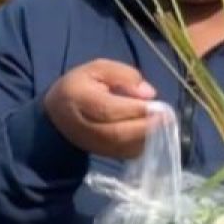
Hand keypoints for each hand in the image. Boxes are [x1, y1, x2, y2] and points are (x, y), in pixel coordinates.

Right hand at [43, 59, 160, 159]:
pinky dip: (141, 146)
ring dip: (146, 138)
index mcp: (78, 98)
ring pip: (121, 147)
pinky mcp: (100, 154)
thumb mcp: (97, 69)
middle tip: (167, 118)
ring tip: (163, 126)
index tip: (156, 105)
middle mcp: (83, 125)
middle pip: (116, 132)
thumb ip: (123, 75)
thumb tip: (148, 93)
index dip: (133, 109)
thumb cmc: (80, 86)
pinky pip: (124, 154)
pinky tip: (152, 135)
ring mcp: (91, 143)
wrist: (56, 116)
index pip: (107, 109)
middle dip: (145, 126)